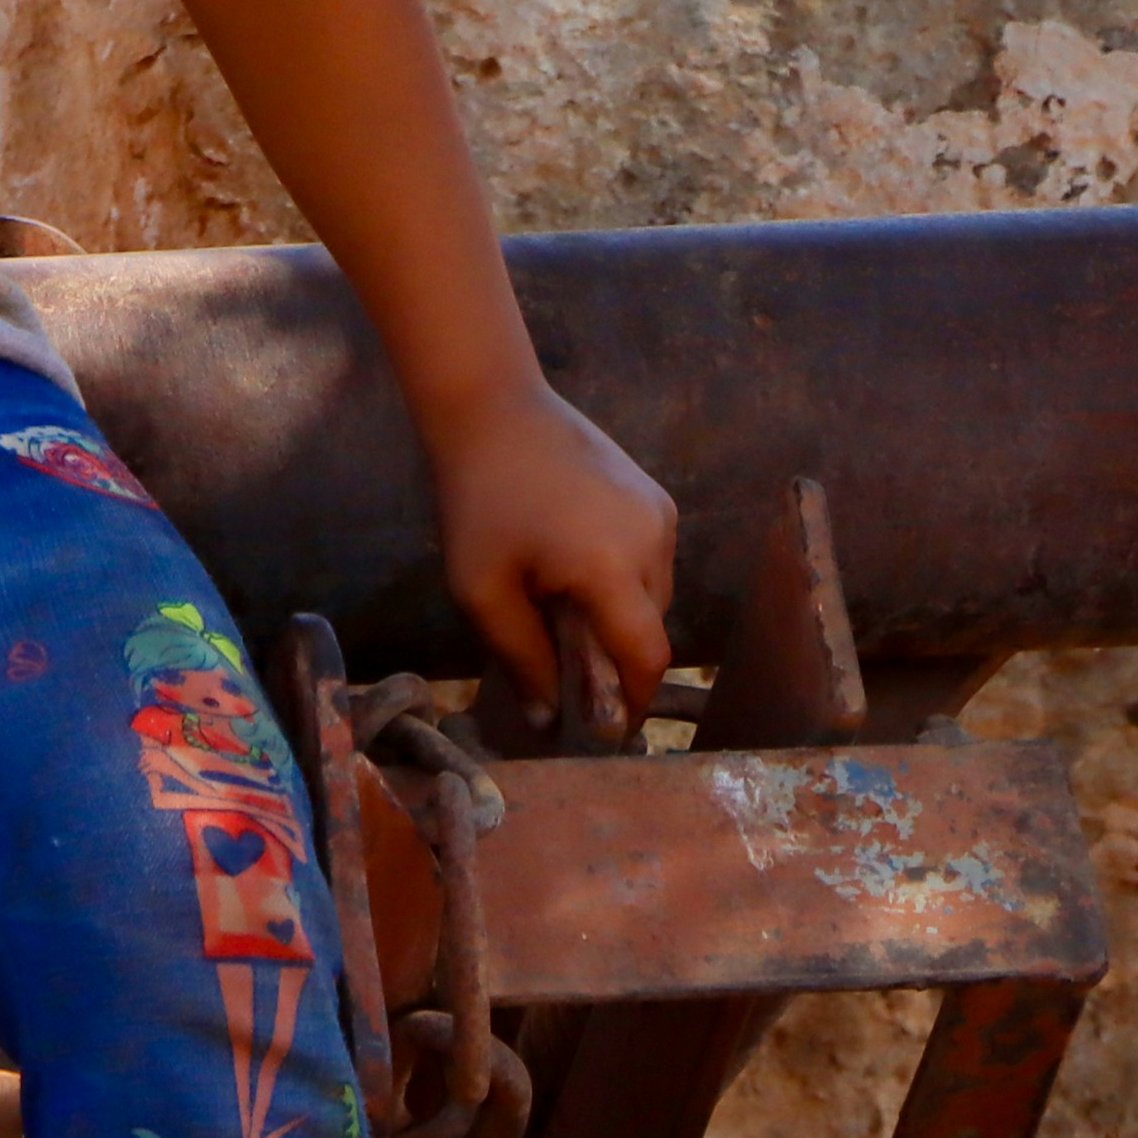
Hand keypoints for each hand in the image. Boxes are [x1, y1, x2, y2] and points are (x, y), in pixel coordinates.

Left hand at [423, 376, 677, 732]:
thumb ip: (522, 659)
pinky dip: (623, 579)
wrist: (493, 408)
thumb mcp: (483, 590)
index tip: (611, 728)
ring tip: (561, 606)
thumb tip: (548, 721)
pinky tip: (572, 567)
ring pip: (653, 594)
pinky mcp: (655, 495)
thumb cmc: (478, 501)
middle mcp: (653, 540)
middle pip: (650, 627)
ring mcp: (659, 513)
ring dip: (619, 614)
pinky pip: (650, 559)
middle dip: (617, 655)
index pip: (647, 656)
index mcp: (612, 567)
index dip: (635, 701)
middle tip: (567, 664)